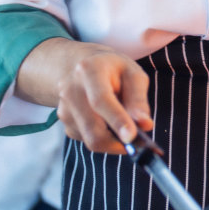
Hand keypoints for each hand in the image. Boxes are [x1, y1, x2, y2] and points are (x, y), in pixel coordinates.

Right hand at [17, 38, 152, 153]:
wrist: (84, 67)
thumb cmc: (114, 70)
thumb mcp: (133, 74)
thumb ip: (139, 99)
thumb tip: (144, 124)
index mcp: (89, 70)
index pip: (101, 100)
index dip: (117, 120)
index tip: (131, 136)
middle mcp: (70, 90)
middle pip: (93, 129)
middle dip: (117, 142)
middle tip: (138, 142)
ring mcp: (64, 109)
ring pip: (91, 139)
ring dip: (112, 140)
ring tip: (122, 122)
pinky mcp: (65, 124)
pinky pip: (88, 140)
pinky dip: (103, 137)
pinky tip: (107, 121)